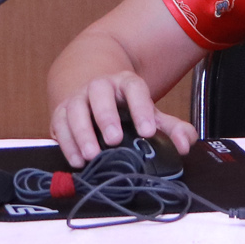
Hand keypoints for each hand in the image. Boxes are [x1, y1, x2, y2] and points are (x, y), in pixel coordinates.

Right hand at [50, 72, 197, 167]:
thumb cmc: (125, 108)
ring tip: (92, 155)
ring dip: (82, 132)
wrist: (93, 93)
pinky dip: (66, 143)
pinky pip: (59, 125)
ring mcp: (78, 98)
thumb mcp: (149, 113)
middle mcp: (99, 86)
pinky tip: (77, 160)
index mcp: (125, 83)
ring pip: (75, 108)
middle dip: (106, 116)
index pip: (134, 88)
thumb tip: (185, 145)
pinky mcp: (61, 113)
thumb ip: (171, 128)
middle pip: (100, 93)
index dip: (141, 108)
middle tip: (114, 140)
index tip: (148, 131)